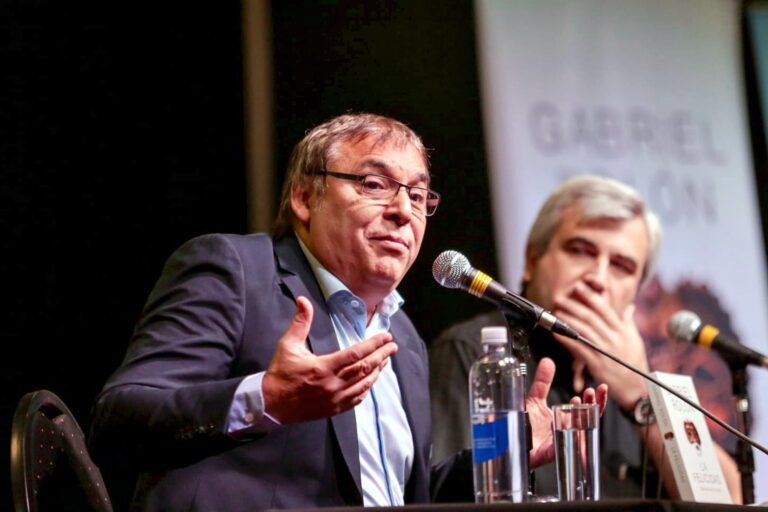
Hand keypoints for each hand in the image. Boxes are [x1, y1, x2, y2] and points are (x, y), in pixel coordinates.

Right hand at [262, 296, 397, 422]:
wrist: (271, 404)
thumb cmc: (280, 373)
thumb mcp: (288, 345)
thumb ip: (300, 322)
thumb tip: (303, 300)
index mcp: (323, 367)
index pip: (355, 354)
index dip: (373, 344)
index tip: (386, 337)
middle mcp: (332, 384)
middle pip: (365, 368)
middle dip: (381, 356)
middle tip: (393, 346)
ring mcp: (334, 399)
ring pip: (363, 384)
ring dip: (377, 371)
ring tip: (386, 360)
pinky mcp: (333, 409)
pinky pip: (356, 399)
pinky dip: (366, 388)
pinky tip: (371, 381)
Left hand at [527, 357, 607, 468]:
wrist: (510, 441)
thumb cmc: (526, 426)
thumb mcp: (534, 399)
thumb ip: (542, 382)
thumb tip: (548, 362)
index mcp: (565, 419)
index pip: (585, 409)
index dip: (594, 400)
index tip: (597, 388)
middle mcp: (566, 431)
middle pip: (587, 420)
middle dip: (593, 406)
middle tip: (592, 393)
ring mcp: (559, 442)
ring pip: (578, 434)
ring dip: (582, 420)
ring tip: (582, 404)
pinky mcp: (550, 454)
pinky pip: (561, 446)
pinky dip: (564, 436)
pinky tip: (564, 424)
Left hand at [553, 282, 648, 409]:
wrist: (638, 389)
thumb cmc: (635, 364)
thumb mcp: (635, 340)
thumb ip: (629, 322)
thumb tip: (629, 307)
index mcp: (622, 331)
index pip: (605, 309)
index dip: (590, 296)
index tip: (578, 287)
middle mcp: (614, 338)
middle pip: (591, 317)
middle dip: (574, 306)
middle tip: (560, 298)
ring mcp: (605, 351)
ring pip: (584, 330)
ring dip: (568, 320)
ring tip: (557, 312)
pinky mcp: (597, 365)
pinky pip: (580, 350)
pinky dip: (567, 340)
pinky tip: (558, 334)